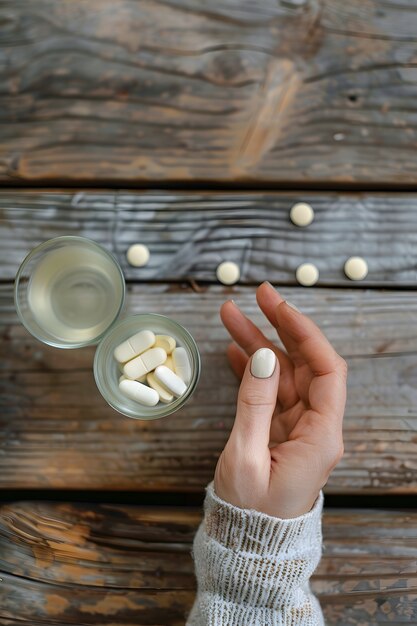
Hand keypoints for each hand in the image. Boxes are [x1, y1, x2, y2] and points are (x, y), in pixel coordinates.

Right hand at [214, 282, 346, 518]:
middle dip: (281, 327)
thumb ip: (255, 403)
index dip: (305, 332)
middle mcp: (315, 427)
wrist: (248, 550)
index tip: (278, 307)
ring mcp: (297, 428)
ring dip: (259, 344)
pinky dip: (252, 369)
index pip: (326, 369)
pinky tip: (234, 350)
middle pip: (304, 364)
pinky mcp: (279, 432)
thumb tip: (265, 356)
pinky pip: (269, 392)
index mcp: (321, 436)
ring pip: (282, 374)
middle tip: (258, 295)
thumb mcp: (246, 457)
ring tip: (230, 316)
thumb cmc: (250, 515)